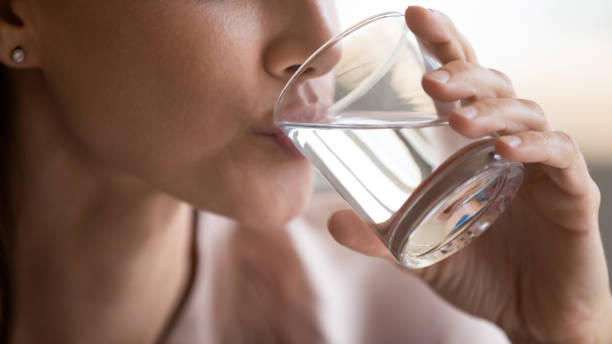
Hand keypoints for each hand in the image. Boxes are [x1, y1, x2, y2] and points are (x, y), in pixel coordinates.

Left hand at [327, 7, 611, 342]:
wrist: (533, 318)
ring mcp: (543, 165)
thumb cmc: (479, 273)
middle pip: (493, 85)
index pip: (461, 83)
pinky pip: (558, 157)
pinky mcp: (572, 193)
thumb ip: (381, 238)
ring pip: (526, 111)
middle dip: (463, 72)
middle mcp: (509, 144)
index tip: (414, 15)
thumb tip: (333, 220)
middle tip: (432, 79)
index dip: (444, 44)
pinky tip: (506, 148)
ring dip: (491, 108)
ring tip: (459, 117)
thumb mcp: (419, 252)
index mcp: (473, 147)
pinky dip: (534, 145)